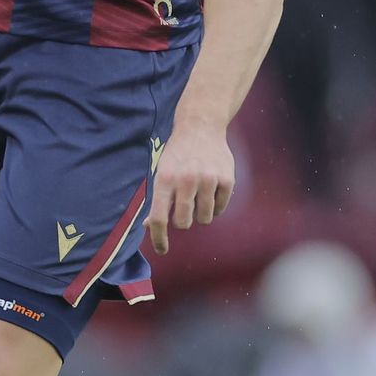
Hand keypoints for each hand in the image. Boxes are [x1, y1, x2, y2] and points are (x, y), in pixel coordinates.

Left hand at [146, 113, 236, 255]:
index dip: (159, 238)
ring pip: (204, 218)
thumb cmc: (177, 154)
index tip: (162, 250)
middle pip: (183, 222)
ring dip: (201, 213)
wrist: (201, 126)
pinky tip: (212, 189)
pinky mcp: (227, 179)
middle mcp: (186, 179)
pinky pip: (220, 208)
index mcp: (164, 179)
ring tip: (199, 195)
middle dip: (183, 221)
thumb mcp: (161, 172)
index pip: (159, 217)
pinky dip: (215, 205)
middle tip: (185, 208)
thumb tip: (148, 226)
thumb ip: (157, 199)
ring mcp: (208, 179)